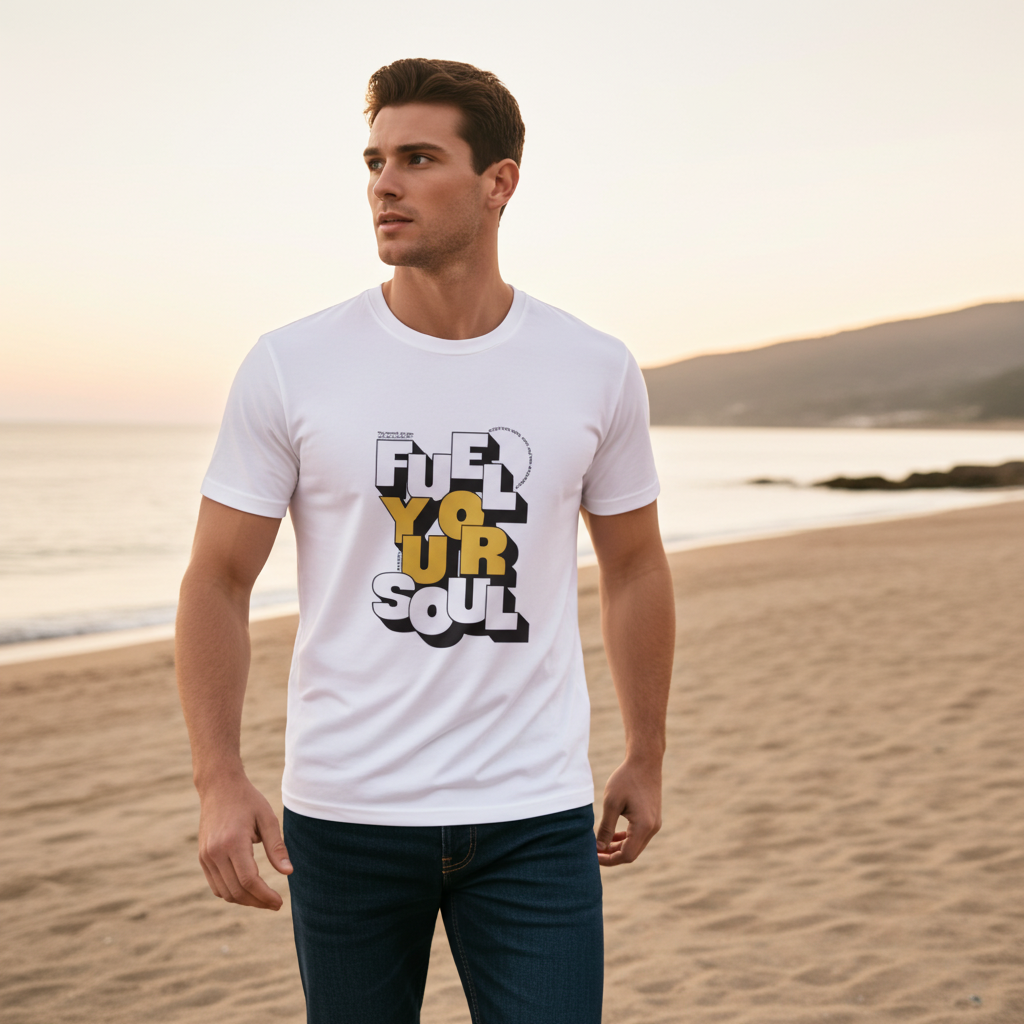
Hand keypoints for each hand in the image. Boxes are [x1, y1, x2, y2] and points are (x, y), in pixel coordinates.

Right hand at [197, 773, 292, 909]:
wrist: (219, 787)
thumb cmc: (248, 800)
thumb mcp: (267, 819)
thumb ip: (277, 847)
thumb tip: (288, 873)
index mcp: (233, 842)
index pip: (248, 880)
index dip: (265, 896)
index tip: (279, 902)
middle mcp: (215, 852)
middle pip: (236, 891)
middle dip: (257, 902)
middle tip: (275, 904)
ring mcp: (206, 856)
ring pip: (224, 892)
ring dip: (244, 900)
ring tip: (263, 898)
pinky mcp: (202, 857)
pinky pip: (215, 885)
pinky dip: (231, 892)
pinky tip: (247, 890)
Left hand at [596, 757, 661, 866]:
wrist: (645, 762)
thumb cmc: (626, 779)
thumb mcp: (611, 803)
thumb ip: (606, 828)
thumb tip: (599, 847)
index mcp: (643, 827)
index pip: (626, 855)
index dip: (609, 859)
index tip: (593, 856)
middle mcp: (652, 829)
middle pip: (632, 853)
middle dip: (612, 855)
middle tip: (594, 852)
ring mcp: (655, 824)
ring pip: (636, 845)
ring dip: (619, 847)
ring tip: (601, 844)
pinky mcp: (653, 818)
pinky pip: (639, 836)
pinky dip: (626, 838)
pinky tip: (614, 835)